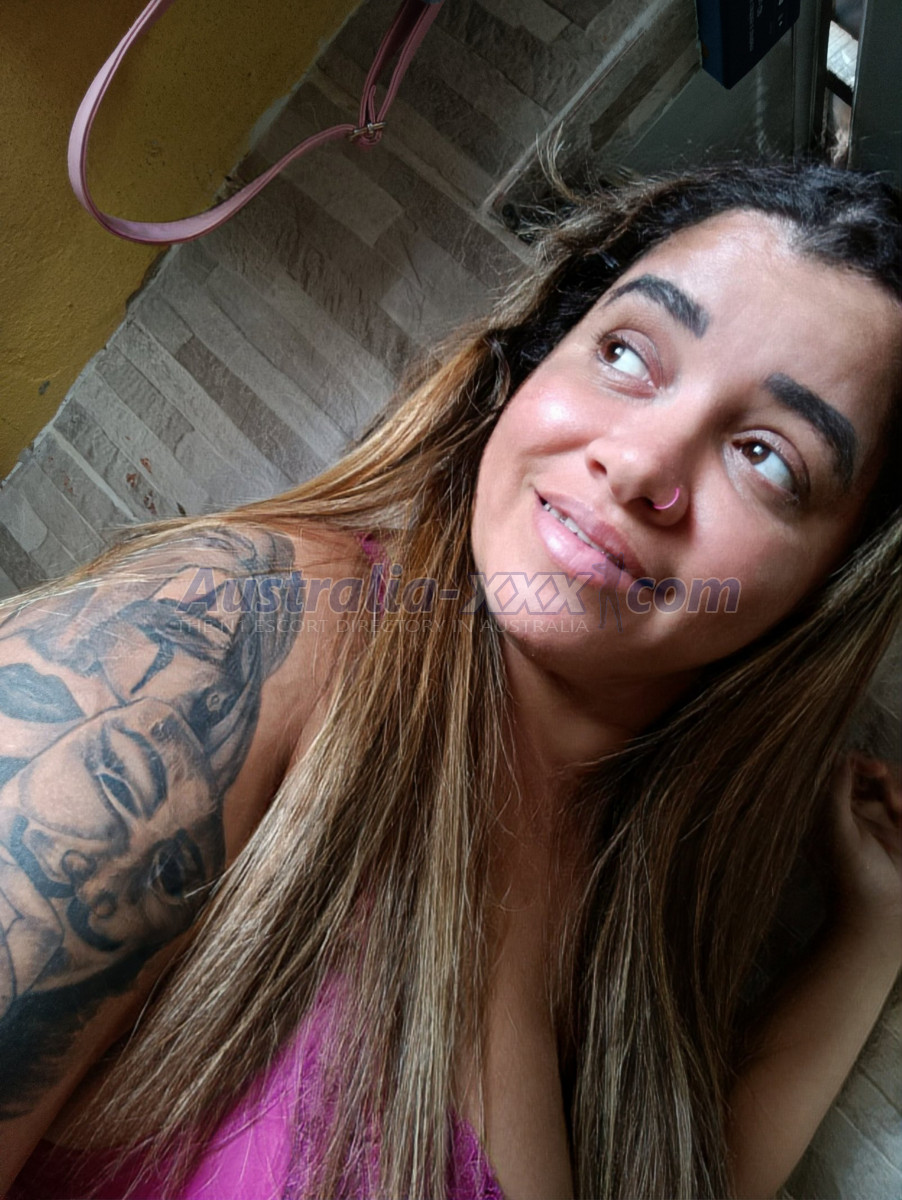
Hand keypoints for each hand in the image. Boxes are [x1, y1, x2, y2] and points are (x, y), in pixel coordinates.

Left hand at [828, 754, 901, 948]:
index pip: (847, 772)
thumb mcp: (836, 831)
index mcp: (833, 809)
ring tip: (900, 811)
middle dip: (888, 781)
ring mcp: (882, 824)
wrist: (878, 917)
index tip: (877, 770)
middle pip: (876, 777)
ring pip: (895, 789)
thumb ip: (837, 793)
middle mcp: (857, 813)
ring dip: (900, 793)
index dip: (862, 764)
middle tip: (894, 801)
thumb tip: (841, 759)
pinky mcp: (901, 834)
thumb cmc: (850, 878)